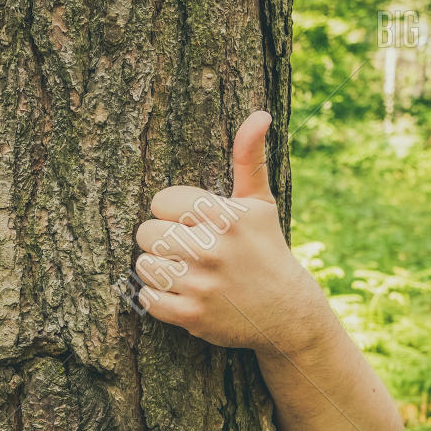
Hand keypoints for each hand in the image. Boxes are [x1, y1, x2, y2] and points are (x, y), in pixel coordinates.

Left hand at [133, 110, 329, 353]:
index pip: (161, 202)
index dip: (172, 213)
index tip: (191, 224)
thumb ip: (249, 158)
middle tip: (185, 250)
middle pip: (147, 233)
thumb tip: (259, 115)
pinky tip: (182, 293)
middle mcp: (213, 248)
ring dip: (158, 268)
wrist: (286, 313)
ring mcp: (201, 284)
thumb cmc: (265, 250)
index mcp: (226, 215)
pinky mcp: (192, 316)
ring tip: (183, 271)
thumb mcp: (260, 203)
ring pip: (143, 265)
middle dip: (162, 240)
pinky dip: (159, 297)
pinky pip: (147, 299)